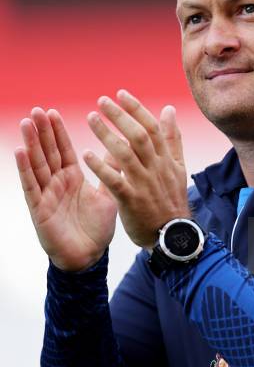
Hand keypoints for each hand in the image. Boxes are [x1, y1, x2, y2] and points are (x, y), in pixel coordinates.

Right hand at [15, 108, 117, 271]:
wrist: (90, 257)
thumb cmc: (96, 228)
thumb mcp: (107, 195)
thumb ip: (110, 173)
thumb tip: (120, 150)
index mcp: (73, 178)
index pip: (63, 150)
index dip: (57, 132)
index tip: (52, 111)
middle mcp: (57, 183)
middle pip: (48, 152)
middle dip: (42, 131)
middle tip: (37, 110)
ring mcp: (47, 195)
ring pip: (37, 165)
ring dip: (31, 143)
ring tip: (26, 123)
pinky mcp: (40, 209)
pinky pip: (31, 187)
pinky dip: (25, 169)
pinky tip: (20, 152)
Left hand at [83, 90, 189, 248]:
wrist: (173, 235)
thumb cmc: (172, 199)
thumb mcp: (178, 166)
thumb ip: (173, 138)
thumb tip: (169, 110)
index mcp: (166, 158)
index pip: (152, 127)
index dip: (136, 109)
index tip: (120, 94)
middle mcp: (156, 168)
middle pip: (138, 136)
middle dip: (120, 116)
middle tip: (101, 101)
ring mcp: (144, 184)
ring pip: (125, 154)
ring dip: (107, 135)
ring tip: (91, 119)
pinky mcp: (132, 201)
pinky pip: (115, 181)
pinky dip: (101, 167)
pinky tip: (86, 155)